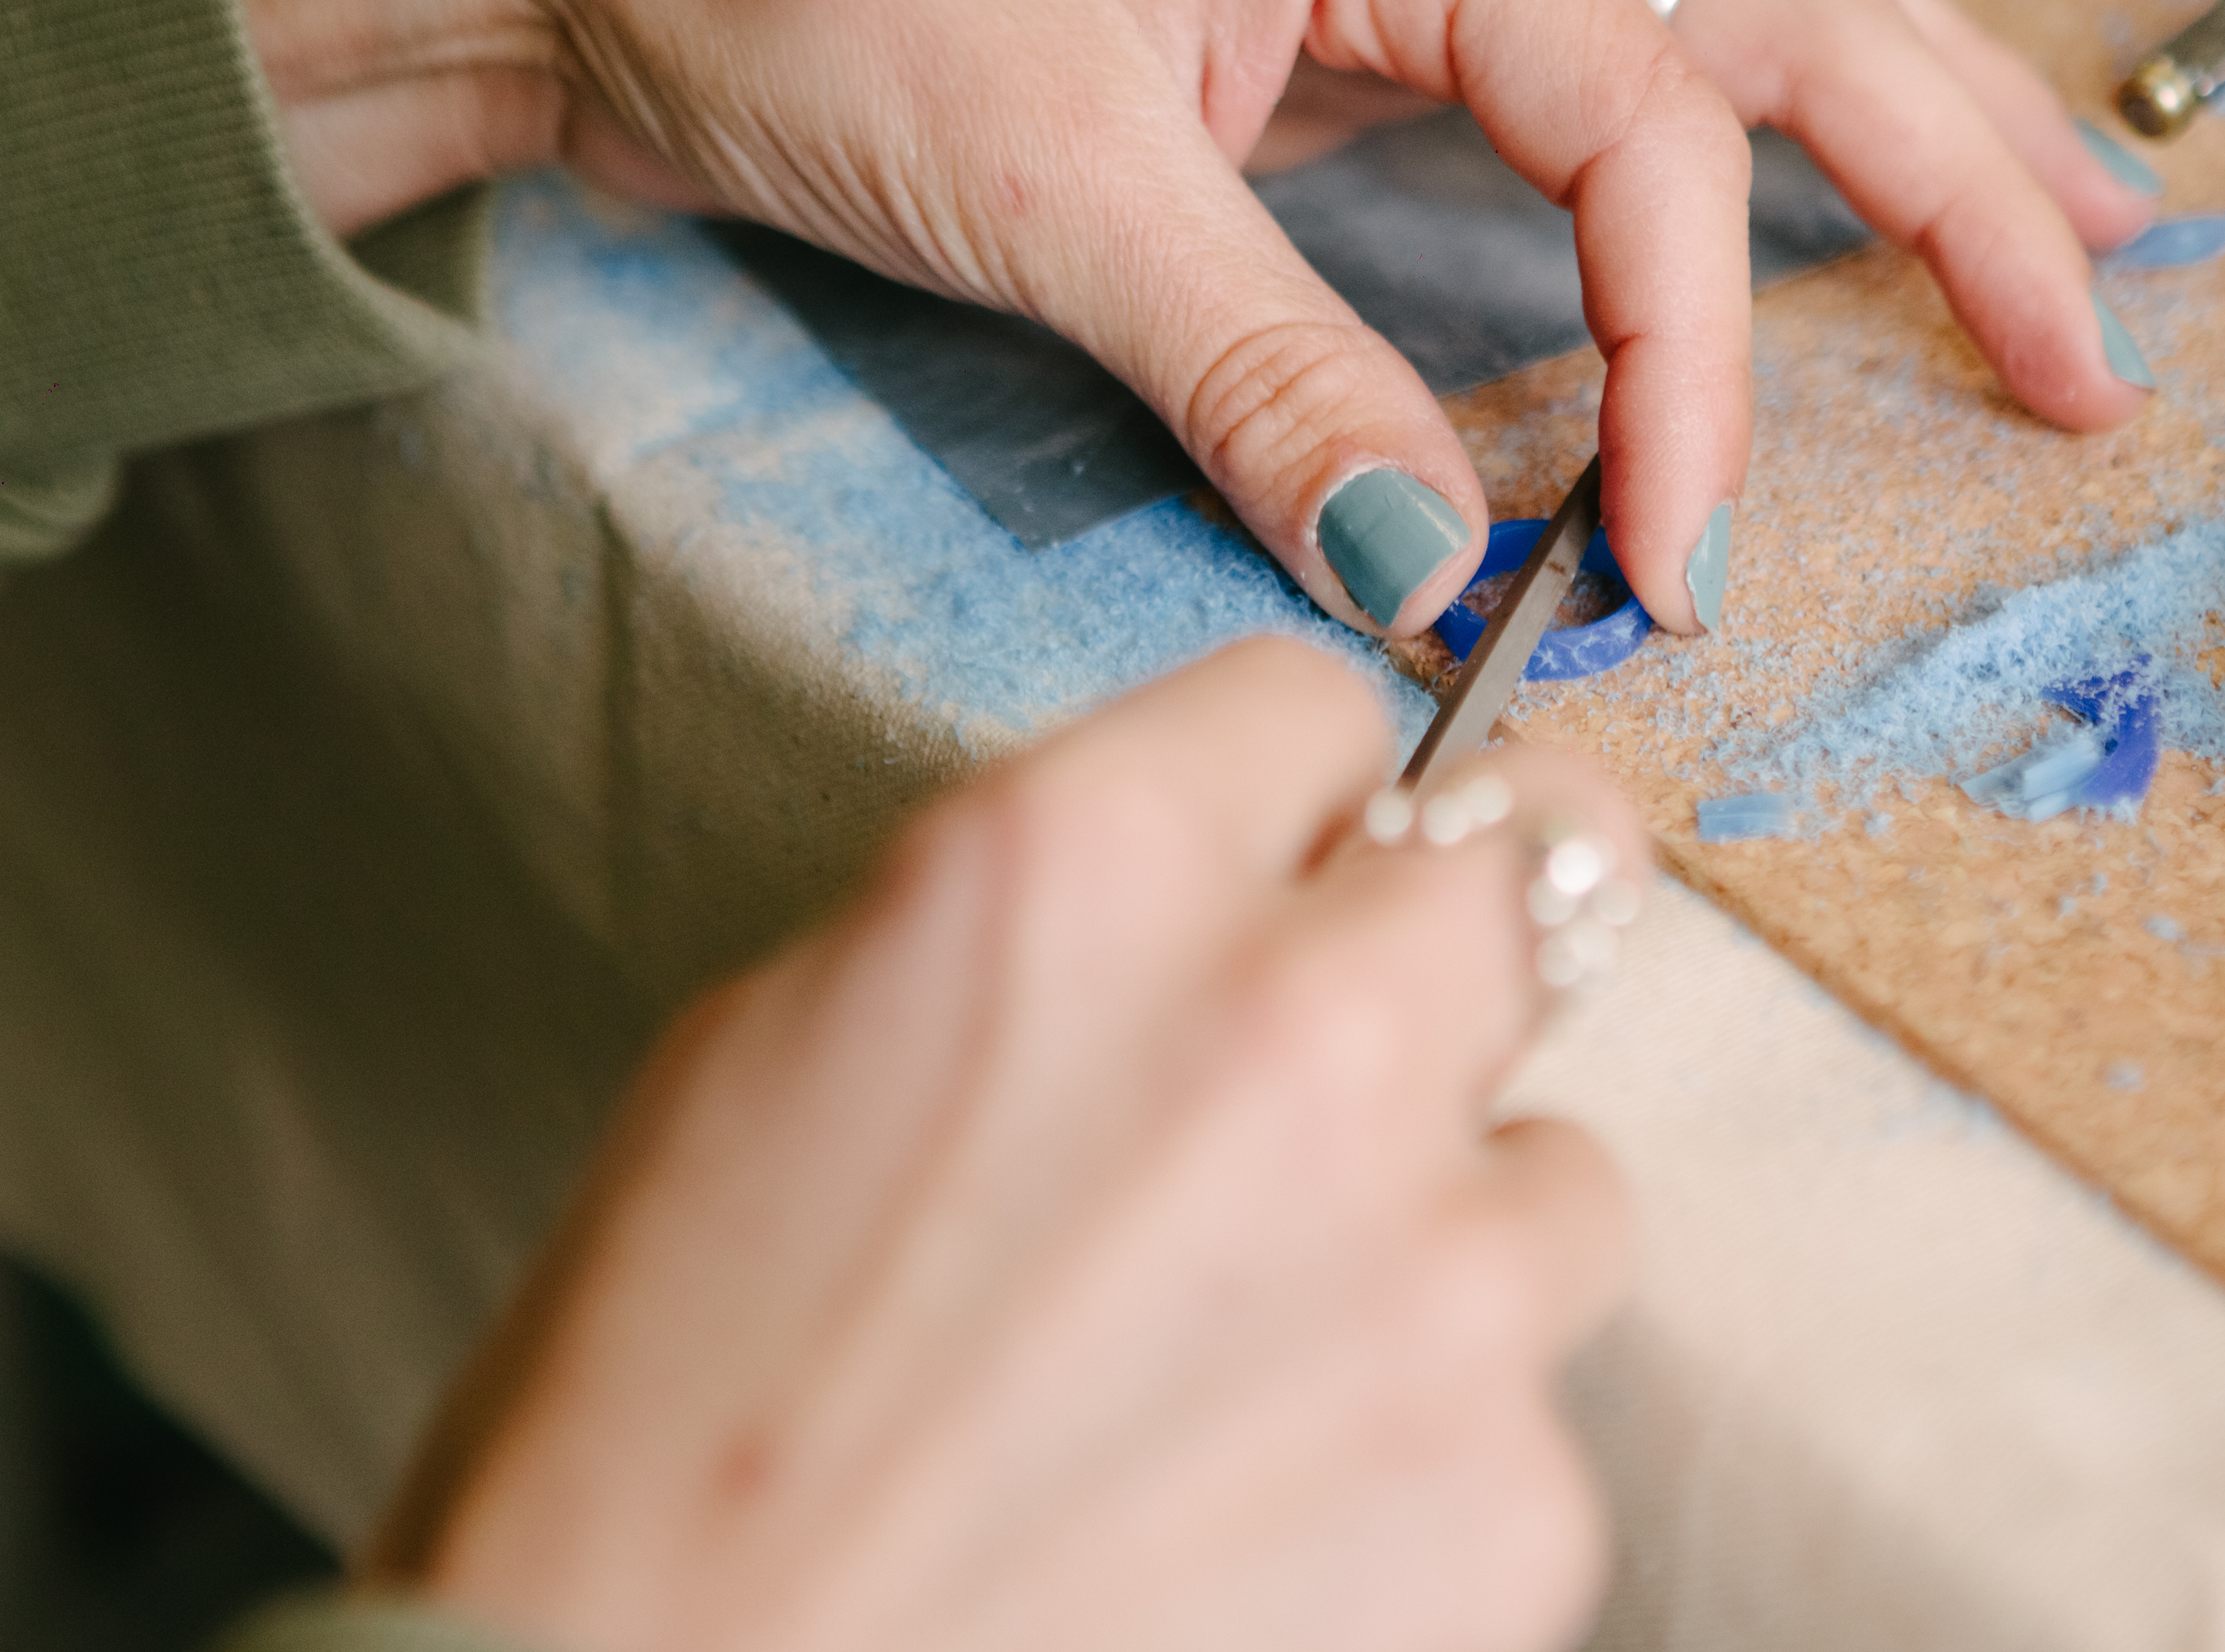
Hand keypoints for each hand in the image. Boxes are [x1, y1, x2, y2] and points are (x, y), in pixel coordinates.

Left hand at [204, 0, 2153, 639]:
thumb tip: (1425, 558)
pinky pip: (1614, 90)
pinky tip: (1813, 225)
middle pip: (1785, 25)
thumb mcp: (1046, 177)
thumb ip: (1260, 367)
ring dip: (1908, 138)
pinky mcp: (1356, 32)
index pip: (1649, 142)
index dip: (1691, 359)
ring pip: (1733, 31)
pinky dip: (1746, 165)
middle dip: (1965, 182)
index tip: (1664, 549)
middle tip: (2097, 344)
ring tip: (2062, 247)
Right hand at [377, 637, 1640, 1651]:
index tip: (1277, 867)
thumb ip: (1057, 930)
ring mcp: (1435, 1276)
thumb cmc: (667, 1416)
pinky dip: (1421, 1453)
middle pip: (1544, 861)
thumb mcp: (787, 1050)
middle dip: (1460, 927)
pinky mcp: (1513, 1499)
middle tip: (1386, 1026)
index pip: (1320, 709)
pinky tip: (1255, 1516)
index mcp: (1087, 870)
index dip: (1288, 800)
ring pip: (1557, 1175)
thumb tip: (1221, 898)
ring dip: (1449, 1230)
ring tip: (1263, 1356)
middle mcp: (1299, 1030)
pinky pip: (1525, 1413)